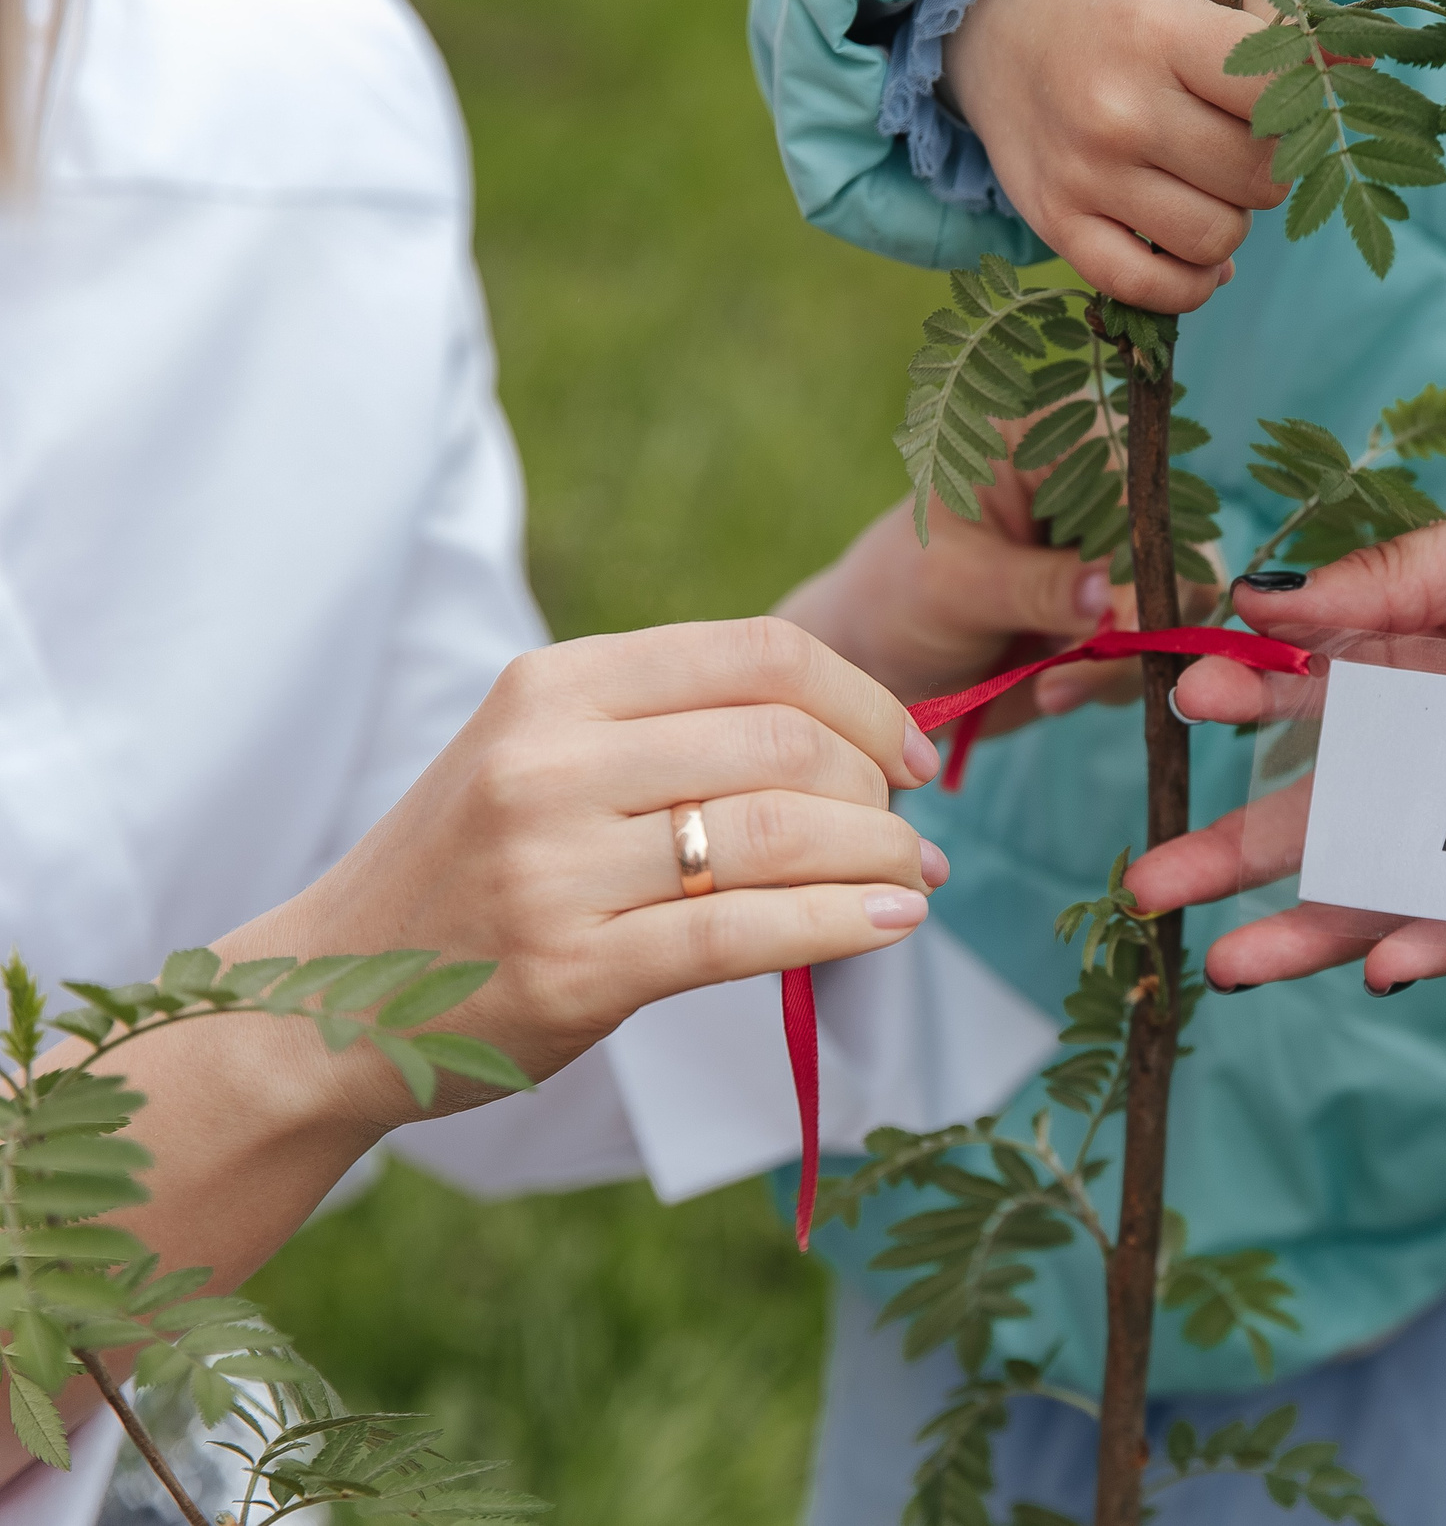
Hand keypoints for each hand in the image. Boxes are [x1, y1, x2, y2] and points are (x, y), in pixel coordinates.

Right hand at [217, 618, 946, 1128]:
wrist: (330, 997)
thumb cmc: (475, 872)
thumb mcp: (546, 758)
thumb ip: (673, 731)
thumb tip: (861, 741)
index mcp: (554, 686)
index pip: (759, 653)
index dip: (864, 700)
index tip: (908, 754)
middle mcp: (550, 762)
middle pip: (784, 742)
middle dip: (876, 790)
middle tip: (905, 837)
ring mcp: (556, 868)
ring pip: (778, 835)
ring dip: (877, 860)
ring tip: (911, 884)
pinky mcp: (572, 970)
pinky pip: (745, 935)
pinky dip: (840, 925)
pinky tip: (889, 925)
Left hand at [778, 478, 1218, 740]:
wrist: (880, 667)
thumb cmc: (896, 598)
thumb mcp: (952, 585)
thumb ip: (1034, 587)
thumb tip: (1111, 599)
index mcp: (1050, 437)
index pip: (1129, 477)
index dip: (1139, 545)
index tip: (1119, 617)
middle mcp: (1097, 484)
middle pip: (1172, 537)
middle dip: (1141, 611)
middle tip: (1085, 663)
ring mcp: (1116, 552)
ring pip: (1179, 598)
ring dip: (1129, 654)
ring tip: (1052, 687)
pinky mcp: (1123, 612)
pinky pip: (1160, 644)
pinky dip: (1120, 677)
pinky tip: (1055, 689)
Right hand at [943, 0, 1287, 311]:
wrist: (998, 27)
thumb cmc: (1121, 9)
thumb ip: (1281, 29)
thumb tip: (1366, 75)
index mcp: (1159, 34)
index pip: (1277, 91)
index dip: (1312, 105)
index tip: (1303, 103)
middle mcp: (1119, 109)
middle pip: (1257, 176)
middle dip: (1273, 168)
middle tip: (1246, 144)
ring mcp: (1085, 174)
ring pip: (1216, 238)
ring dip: (1233, 221)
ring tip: (1210, 186)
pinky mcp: (1058, 225)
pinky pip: (1151, 290)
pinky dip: (1192, 284)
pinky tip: (1199, 255)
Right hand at [1125, 440, 1445, 991]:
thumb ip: (1388, 582)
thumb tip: (1259, 598)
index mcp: (1406, 645)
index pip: (1297, 685)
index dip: (1239, 694)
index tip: (1187, 693)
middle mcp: (1441, 732)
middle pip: (1320, 805)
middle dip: (1234, 852)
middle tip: (1150, 888)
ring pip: (1391, 874)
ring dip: (1313, 924)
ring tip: (1233, 967)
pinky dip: (1444, 934)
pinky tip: (1383, 968)